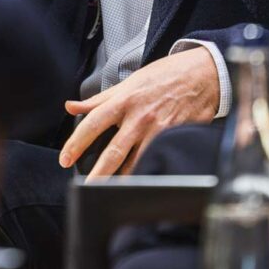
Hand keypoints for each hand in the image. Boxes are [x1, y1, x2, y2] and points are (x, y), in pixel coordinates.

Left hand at [58, 47, 219, 179]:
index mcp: (124, 100)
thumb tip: (71, 107)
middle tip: (86, 188)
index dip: (76, 143)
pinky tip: (140, 183)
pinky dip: (147, 173)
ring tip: (110, 193)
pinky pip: (157, 161)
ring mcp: (158, 130)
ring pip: (136, 162)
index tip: (66, 158)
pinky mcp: (175, 139)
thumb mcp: (129, 82)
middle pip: (113, 151)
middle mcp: (139, 117)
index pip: (93, 123)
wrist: (202, 75)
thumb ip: (100, 99)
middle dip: (98, 173)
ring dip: (122, 180)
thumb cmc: (165, 76)